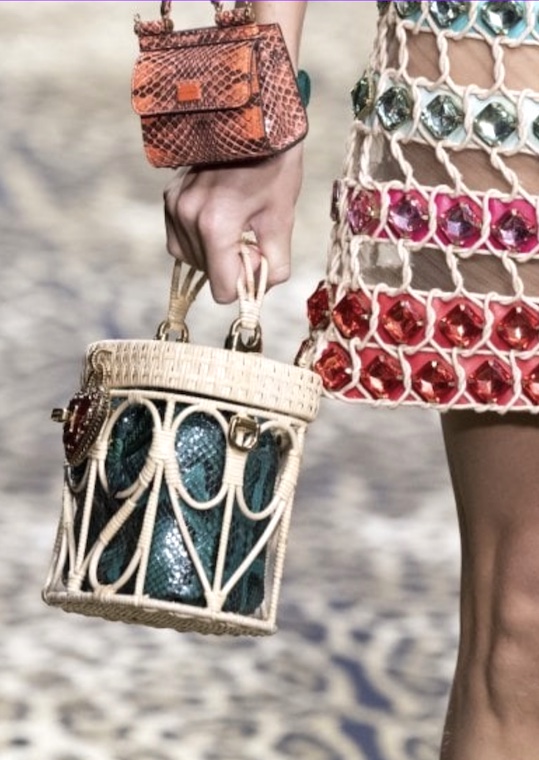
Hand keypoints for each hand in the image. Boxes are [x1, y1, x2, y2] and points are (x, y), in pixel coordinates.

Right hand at [163, 143, 303, 302]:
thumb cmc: (275, 165)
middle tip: (250, 230)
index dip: (244, 281)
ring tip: (236, 219)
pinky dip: (200, 239)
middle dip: (231, 263)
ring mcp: (174, 205)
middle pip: (208, 275)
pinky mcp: (169, 196)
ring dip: (216, 251)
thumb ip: (275, 265)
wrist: (253, 117)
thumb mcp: (283, 218)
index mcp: (216, 224)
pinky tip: (219, 216)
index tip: (257, 253)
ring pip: (192, 260)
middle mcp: (187, 216)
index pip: (223, 291)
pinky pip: (180, 240)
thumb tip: (260, 290)